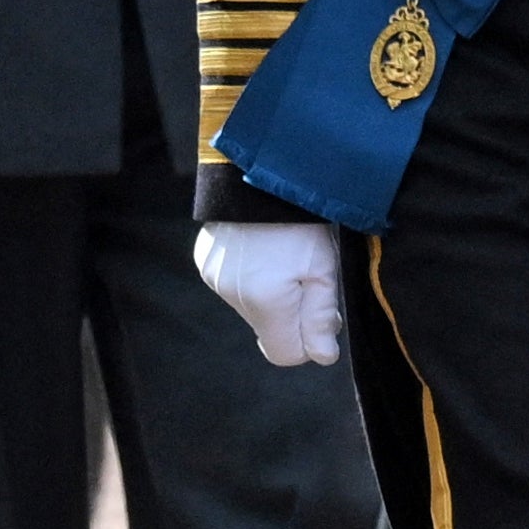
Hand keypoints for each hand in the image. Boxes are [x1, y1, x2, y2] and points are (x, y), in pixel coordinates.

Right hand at [196, 220, 343, 365]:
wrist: (258, 171)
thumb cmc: (299, 219)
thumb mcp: (324, 268)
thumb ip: (320, 318)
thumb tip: (322, 357)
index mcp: (265, 302)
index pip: (284, 354)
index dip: (308, 341)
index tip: (323, 314)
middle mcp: (232, 295)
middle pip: (269, 329)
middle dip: (291, 314)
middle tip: (310, 279)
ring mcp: (213, 276)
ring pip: (252, 307)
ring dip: (270, 294)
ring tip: (284, 257)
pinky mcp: (204, 259)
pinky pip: (232, 284)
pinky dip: (250, 276)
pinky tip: (261, 248)